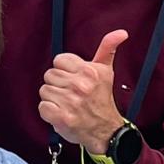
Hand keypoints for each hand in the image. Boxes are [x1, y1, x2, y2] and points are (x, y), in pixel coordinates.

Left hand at [38, 29, 127, 155]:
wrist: (106, 130)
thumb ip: (108, 48)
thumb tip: (121, 32)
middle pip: (49, 75)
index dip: (64, 70)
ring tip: (67, 103)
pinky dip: (49, 111)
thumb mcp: (106, 71)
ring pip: (44, 90)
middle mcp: (80, 86)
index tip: (74, 79)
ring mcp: (70, 102)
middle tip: (71, 93)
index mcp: (89, 71)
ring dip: (53, 98)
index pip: (59, 60)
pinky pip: (42, 106)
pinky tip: (61, 113)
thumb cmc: (102, 99)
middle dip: (58, 84)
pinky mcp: (61, 117)